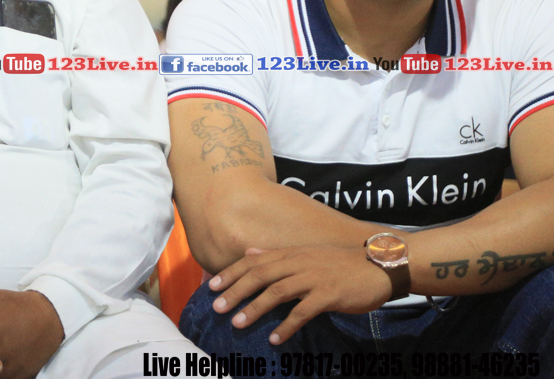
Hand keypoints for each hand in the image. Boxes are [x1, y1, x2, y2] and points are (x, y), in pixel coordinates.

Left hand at [209, 246, 391, 345]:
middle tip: (217, 307)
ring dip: (255, 308)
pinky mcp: (329, 295)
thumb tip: (250, 253)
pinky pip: (303, 311)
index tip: (211, 285)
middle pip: (260, 275)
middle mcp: (298, 263)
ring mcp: (313, 278)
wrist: (380, 266)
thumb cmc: (341, 263)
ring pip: (277, 292)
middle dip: (235, 291)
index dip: (231, 273)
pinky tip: (274, 338)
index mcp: (291, 253)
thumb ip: (277, 256)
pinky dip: (286, 325)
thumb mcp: (306, 253)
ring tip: (237, 324)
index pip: (253, 261)